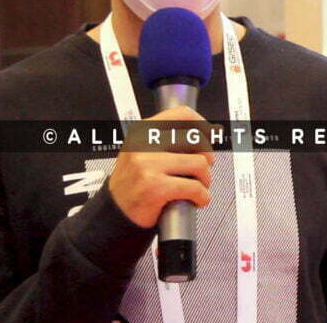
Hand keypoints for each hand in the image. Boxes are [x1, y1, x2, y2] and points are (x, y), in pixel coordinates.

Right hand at [108, 105, 214, 227]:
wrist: (115, 212)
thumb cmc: (134, 182)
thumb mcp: (144, 151)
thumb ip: (172, 140)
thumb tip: (211, 131)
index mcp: (142, 131)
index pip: (181, 114)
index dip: (202, 124)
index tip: (210, 134)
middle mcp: (143, 145)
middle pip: (196, 140)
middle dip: (207, 157)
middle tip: (202, 170)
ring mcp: (148, 166)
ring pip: (199, 164)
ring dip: (205, 180)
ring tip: (196, 187)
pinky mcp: (155, 188)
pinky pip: (195, 188)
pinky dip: (202, 197)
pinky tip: (196, 200)